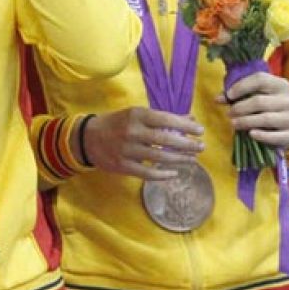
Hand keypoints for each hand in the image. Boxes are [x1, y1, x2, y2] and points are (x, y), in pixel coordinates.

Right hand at [81, 108, 203, 179]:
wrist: (87, 138)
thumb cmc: (116, 123)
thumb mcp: (136, 115)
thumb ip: (162, 118)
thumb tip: (190, 119)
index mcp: (136, 115)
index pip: (166, 119)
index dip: (186, 125)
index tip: (200, 131)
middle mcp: (131, 131)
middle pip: (166, 140)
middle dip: (187, 144)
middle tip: (201, 147)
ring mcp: (126, 149)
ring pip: (160, 157)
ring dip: (180, 159)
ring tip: (192, 159)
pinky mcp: (122, 165)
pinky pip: (147, 173)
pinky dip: (163, 174)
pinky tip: (174, 173)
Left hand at [225, 72, 288, 149]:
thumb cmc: (267, 107)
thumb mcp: (256, 96)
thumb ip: (237, 95)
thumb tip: (218, 99)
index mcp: (280, 85)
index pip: (260, 80)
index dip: (241, 86)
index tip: (229, 95)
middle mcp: (288, 100)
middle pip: (259, 102)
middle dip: (239, 108)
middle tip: (229, 113)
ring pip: (265, 119)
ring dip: (245, 122)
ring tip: (234, 124)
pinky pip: (275, 136)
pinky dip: (261, 135)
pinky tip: (250, 134)